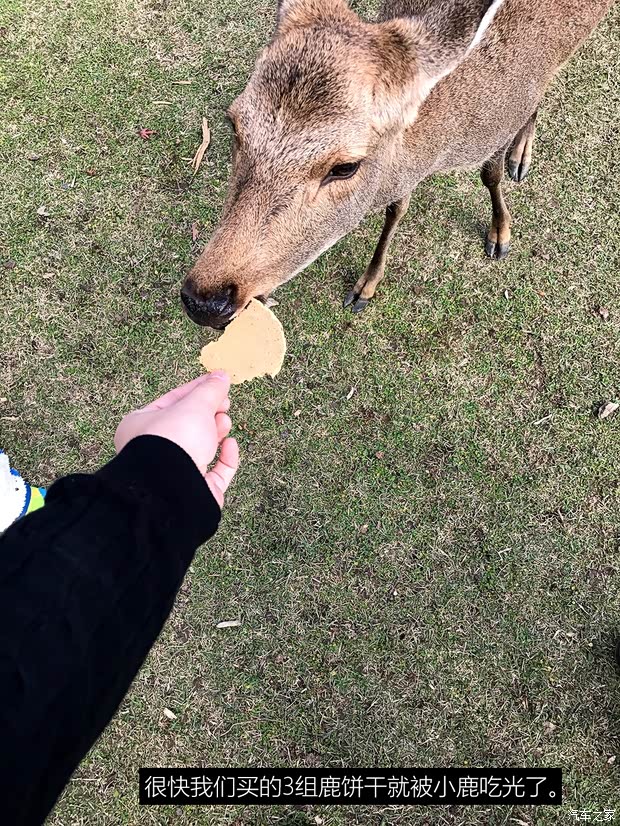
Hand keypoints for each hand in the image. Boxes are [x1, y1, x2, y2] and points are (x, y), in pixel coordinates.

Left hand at [114, 372, 238, 507]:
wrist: (173, 488)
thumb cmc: (173, 440)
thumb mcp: (194, 405)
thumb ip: (210, 390)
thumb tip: (222, 376)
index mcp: (140, 426)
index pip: (171, 401)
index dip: (196, 388)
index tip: (217, 380)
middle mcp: (154, 451)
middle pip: (188, 425)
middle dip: (209, 412)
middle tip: (224, 402)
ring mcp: (174, 474)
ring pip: (201, 448)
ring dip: (216, 431)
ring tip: (224, 421)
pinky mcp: (196, 492)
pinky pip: (214, 472)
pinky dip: (225, 457)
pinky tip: (231, 444)